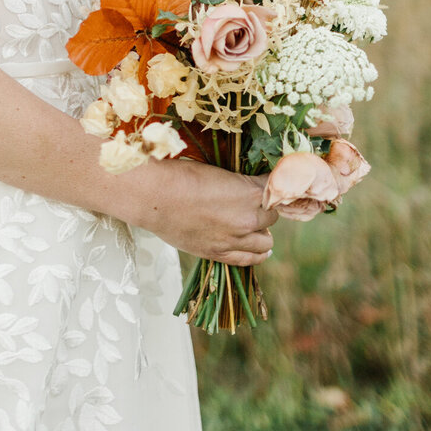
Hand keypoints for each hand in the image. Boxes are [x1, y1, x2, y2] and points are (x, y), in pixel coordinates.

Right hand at [106, 156, 277, 266]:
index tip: (272, 183)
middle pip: (274, 216)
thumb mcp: (217, 171)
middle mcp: (248, 219)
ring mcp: (234, 239)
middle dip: (266, 208)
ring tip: (255, 225)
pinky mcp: (218, 253)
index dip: (275, 186)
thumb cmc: (181, 175)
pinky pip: (249, 260)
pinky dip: (256, 254)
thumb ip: (240, 183)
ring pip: (266, 242)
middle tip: (255, 202)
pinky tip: (258, 249)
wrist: (153, 196)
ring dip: (262, 232)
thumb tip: (252, 186)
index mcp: (250, 192)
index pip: (278, 191)